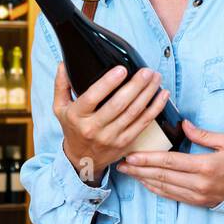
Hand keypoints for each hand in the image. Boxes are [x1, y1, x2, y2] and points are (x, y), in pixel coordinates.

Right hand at [55, 63, 170, 185]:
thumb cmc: (73, 128)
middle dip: (136, 86)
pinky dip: (155, 108)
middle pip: (118, 104)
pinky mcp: (126, 142)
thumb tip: (64, 64)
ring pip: (134, 112)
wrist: (82, 158)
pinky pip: (144, 123)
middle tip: (147, 71)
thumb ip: (61, 85)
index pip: (93, 97)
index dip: (108, 83)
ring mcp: (112, 137)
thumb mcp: (60, 108)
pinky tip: (163, 95)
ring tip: (156, 78)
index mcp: (77, 116)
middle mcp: (94, 128)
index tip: (122, 69)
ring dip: (148, 93)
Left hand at [116, 120, 223, 207]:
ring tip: (128, 172)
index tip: (131, 154)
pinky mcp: (196, 201)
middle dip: (138, 169)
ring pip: (162, 187)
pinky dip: (154, 188)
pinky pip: (170, 196)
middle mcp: (198, 183)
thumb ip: (204, 134)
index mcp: (205, 166)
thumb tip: (184, 125)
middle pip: (161, 175)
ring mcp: (196, 194)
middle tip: (121, 162)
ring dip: (143, 179)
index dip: (148, 158)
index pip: (169, 161)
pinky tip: (144, 182)